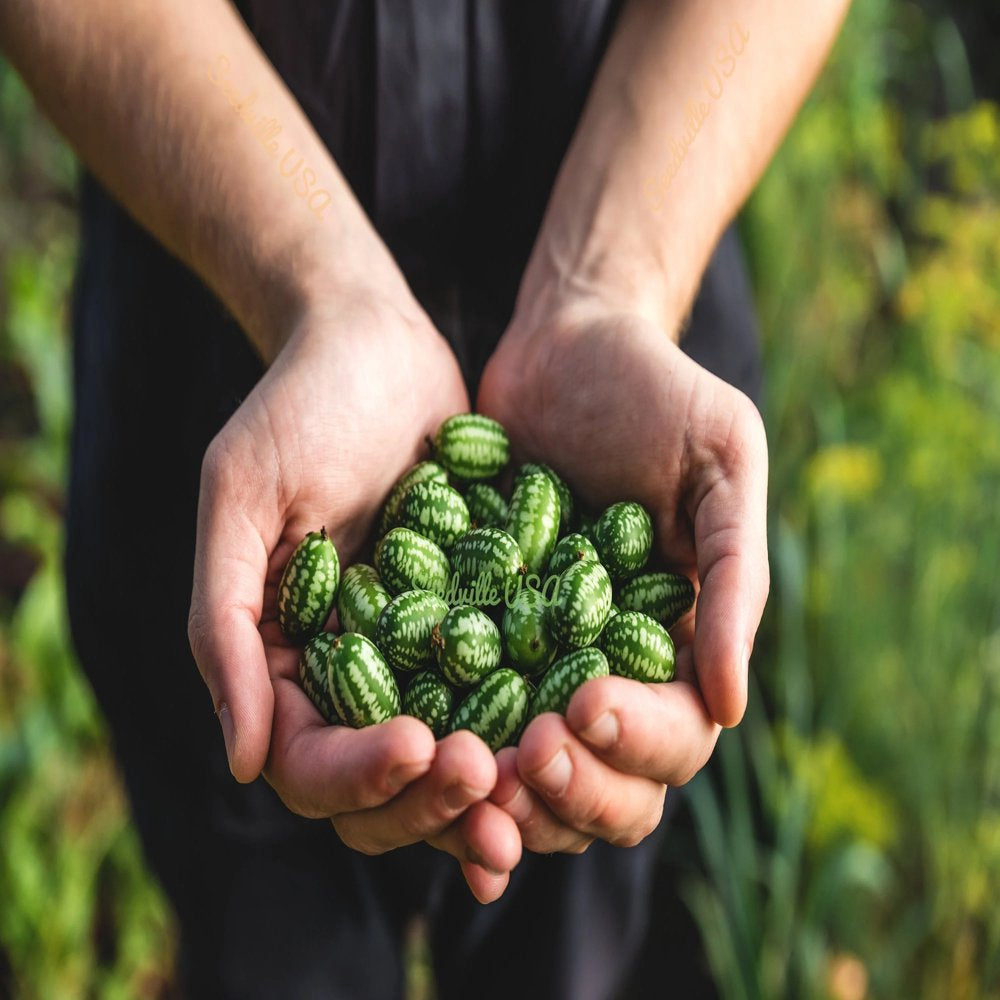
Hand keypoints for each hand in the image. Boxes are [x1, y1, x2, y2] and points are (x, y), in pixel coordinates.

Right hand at [188, 294, 520, 900]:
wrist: (376, 343)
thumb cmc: (298, 408)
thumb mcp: (243, 500)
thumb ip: (228, 625)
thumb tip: (243, 761)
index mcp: (285, 658)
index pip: (307, 760)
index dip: (357, 774)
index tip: (419, 746)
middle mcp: (352, 671)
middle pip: (381, 783)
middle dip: (430, 798)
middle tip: (490, 777)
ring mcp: (420, 651)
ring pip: (449, 758)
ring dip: (489, 790)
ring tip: (540, 785)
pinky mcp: (481, 618)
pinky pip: (506, 693)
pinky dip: (533, 732)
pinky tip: (575, 746)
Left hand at [476, 303, 768, 852]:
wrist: (565, 343)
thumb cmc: (657, 393)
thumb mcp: (720, 464)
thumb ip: (732, 577)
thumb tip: (732, 706)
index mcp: (680, 641)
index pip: (678, 734)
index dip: (639, 741)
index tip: (586, 703)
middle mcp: (611, 666)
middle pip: (609, 780)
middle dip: (571, 788)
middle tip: (521, 758)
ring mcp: (539, 657)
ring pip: (533, 770)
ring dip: (504, 792)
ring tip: (464, 769)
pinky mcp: (473, 629)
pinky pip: (459, 706)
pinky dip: (444, 745)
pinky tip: (415, 756)